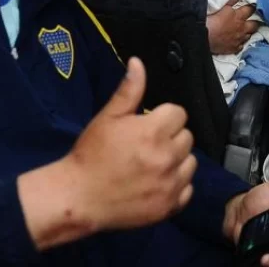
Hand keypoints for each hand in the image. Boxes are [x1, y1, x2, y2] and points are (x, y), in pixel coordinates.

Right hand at [60, 58, 195, 230]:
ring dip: (177, 159)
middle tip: (148, 143)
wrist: (78, 198)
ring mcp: (170, 184)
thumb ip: (129, 90)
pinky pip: (188, 189)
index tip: (148, 123)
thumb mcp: (109, 116)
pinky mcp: (169, 207)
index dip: (163, 116)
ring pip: (190, 162)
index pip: (179, 113)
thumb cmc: (92, 153)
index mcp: (153, 132)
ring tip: (154, 162)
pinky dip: (177, 185)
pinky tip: (158, 182)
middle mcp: (166, 157)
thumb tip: (138, 62)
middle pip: (187, 136)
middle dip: (170, 136)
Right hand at [207, 0, 257, 54]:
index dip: (252, 7)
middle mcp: (242, 28)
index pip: (250, 10)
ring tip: (246, 30)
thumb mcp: (222, 7)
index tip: (253, 6)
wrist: (205, 36)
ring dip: (248, 32)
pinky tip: (238, 41)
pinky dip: (241, 42)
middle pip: (254, 25)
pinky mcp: (234, 48)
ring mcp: (239, 39)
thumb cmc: (213, 20)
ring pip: (249, 35)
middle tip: (254, 20)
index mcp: (239, 16)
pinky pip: (241, 45)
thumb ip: (232, 0)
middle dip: (255, 22)